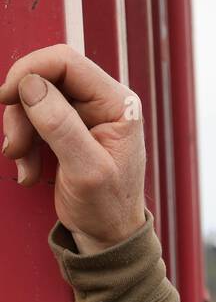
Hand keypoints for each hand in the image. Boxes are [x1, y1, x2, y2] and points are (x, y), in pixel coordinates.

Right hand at [0, 43, 146, 252]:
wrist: (108, 238)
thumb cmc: (108, 210)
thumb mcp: (86, 171)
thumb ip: (61, 126)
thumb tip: (32, 85)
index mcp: (117, 104)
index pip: (66, 62)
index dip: (30, 70)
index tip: (6, 96)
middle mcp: (102, 102)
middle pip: (45, 79)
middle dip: (22, 111)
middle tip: (15, 147)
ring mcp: (85, 114)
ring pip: (34, 99)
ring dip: (20, 132)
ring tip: (23, 166)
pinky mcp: (68, 128)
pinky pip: (33, 120)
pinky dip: (24, 143)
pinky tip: (29, 170)